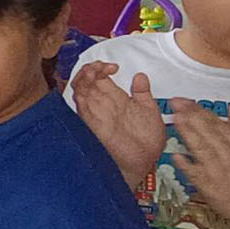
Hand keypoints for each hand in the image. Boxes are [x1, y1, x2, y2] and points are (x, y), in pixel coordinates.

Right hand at [70, 63, 164, 184]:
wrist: (141, 162)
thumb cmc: (145, 144)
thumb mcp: (150, 111)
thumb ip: (143, 94)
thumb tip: (140, 77)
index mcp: (116, 100)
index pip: (99, 78)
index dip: (102, 67)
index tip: (114, 67)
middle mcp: (103, 104)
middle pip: (86, 80)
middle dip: (91, 68)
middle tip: (103, 66)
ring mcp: (95, 111)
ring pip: (79, 87)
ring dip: (84, 75)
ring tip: (95, 70)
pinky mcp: (90, 119)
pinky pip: (79, 100)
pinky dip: (81, 87)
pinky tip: (90, 81)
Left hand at [170, 98, 229, 220]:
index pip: (214, 121)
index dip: (197, 109)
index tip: (184, 100)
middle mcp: (227, 152)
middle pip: (207, 131)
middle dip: (191, 116)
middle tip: (175, 104)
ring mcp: (217, 168)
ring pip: (201, 147)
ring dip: (188, 133)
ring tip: (176, 119)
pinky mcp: (208, 184)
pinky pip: (195, 173)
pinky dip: (186, 165)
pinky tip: (176, 156)